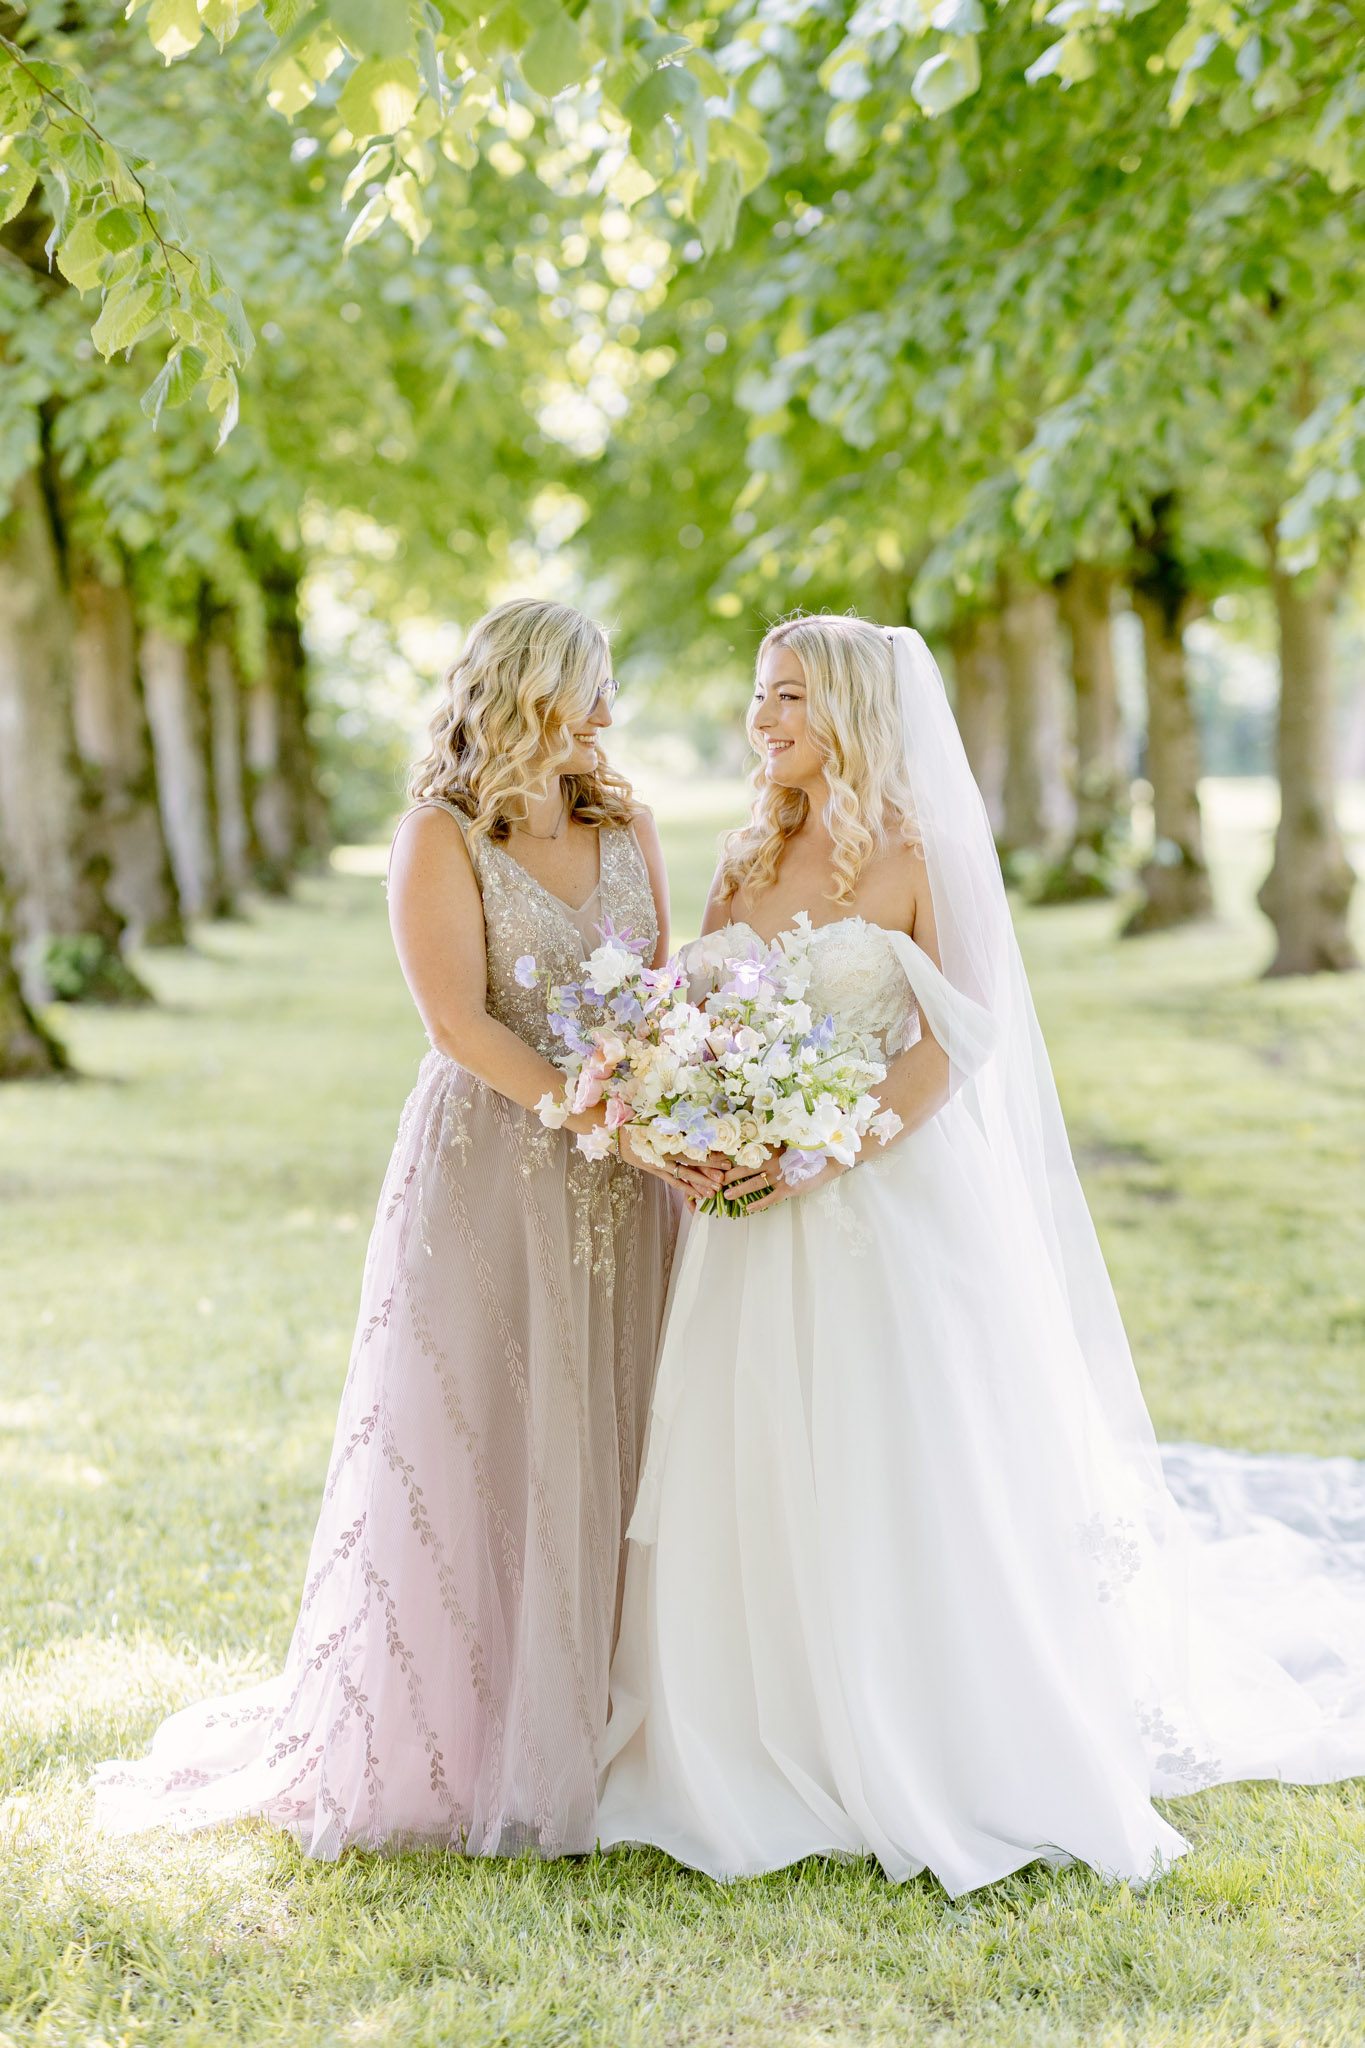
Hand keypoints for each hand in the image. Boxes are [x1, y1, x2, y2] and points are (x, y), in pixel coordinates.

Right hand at [618, 1125, 726, 1202]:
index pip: (692, 1147)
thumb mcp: (656, 1116)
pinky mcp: (654, 1170)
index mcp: (666, 1136)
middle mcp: (664, 1151)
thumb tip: (698, 1117)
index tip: (725, 1158)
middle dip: (709, 1170)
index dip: (709, 1154)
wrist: (614, 1132)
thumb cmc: (636, 1120)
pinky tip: (697, 1195)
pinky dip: (685, 1188)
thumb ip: (675, 1119)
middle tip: (725, 1177)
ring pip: (682, 1175)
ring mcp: (658, 1163)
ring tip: (713, 1192)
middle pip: (691, 1162)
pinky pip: (672, 1181)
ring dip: (699, 1184)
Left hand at [721, 1148, 848, 1212]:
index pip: (746, 1153)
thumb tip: (755, 1146)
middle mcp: (773, 1161)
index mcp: (771, 1148)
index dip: (730, 1158)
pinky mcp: (788, 1188)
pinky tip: (748, 1209)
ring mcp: (780, 1175)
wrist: (829, 1158)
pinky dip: (759, 1204)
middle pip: (745, 1168)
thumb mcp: (788, 1142)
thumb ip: (772, 1145)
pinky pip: (770, 1198)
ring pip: (754, 1183)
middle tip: (715, 1181)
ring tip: (726, 1195)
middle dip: (729, 1176)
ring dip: (739, 1190)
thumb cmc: (808, 1149)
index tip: (716, 1161)